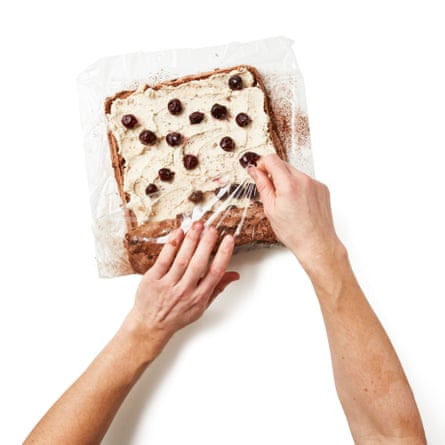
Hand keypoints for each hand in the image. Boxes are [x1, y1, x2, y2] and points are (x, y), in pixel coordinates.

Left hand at [127, 221, 238, 353]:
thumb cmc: (177, 315)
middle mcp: (184, 291)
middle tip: (213, 229)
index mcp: (199, 298)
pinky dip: (172, 244)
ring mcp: (167, 285)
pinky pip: (164, 259)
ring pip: (182, 259)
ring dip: (191, 240)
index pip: (215, 273)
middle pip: (199, 263)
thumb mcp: (201, 307)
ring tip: (198, 226)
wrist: (150, 325)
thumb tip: (234, 275)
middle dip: (207, 244)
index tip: (228, 239)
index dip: (223, 254)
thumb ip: (217, 288)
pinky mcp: (153, 279)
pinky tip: (179, 233)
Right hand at [248, 154, 344, 275]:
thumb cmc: (294, 232)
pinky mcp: (322, 188)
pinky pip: (306, 180)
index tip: (259, 172)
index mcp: (289, 184)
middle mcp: (304, 180)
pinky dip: (298, 187)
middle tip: (270, 191)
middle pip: (283, 164)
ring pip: (294, 172)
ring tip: (286, 201)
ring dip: (287, 181)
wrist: (316, 244)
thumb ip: (262, 186)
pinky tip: (297, 203)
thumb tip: (254, 171)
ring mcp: (315, 183)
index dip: (262, 164)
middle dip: (274, 173)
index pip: (272, 159)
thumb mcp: (271, 209)